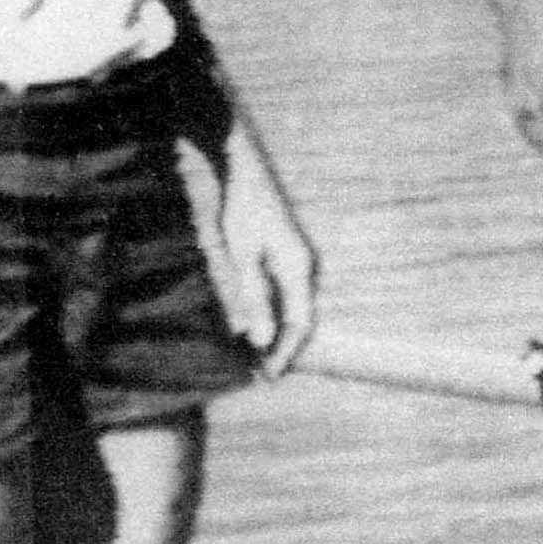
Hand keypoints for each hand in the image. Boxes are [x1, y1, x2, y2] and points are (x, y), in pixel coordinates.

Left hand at [213, 153, 319, 376]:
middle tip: (257, 372)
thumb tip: (260, 339)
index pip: (299, 323)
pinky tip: (249, 318)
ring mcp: (293, 256)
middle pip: (298, 316)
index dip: (285, 352)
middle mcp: (303, 264)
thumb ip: (253, 298)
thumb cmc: (240, 209)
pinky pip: (280, 290)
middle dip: (279, 346)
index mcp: (298, 268)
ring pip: (289, 304)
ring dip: (272, 330)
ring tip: (250, 353)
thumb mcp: (241, 257)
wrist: (239, 166)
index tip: (268, 377)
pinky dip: (267, 310)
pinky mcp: (280, 249)